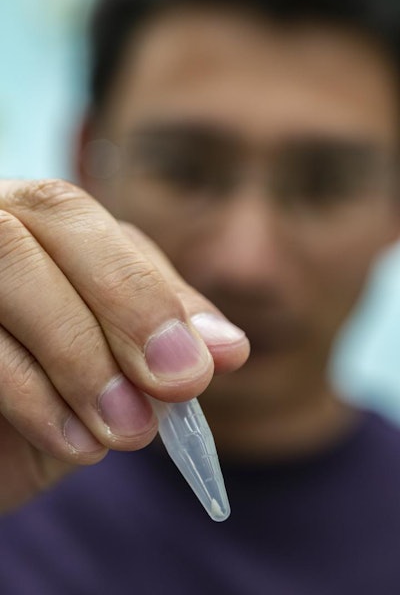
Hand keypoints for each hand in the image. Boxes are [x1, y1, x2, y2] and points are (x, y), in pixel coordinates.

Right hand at [0, 180, 248, 512]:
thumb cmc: (45, 396)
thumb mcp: (112, 366)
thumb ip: (160, 343)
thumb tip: (229, 347)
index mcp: (34, 224)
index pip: (89, 219)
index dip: (146, 286)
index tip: (200, 365)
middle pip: (53, 215)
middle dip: (125, 304)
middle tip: (176, 385)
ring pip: (11, 266)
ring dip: (82, 356)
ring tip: (128, 430)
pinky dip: (33, 395)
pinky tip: (77, 443)